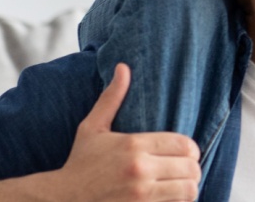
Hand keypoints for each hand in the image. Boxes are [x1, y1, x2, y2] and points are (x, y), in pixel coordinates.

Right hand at [52, 62, 201, 200]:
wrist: (62, 200)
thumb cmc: (80, 163)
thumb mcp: (92, 128)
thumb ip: (112, 98)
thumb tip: (123, 67)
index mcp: (134, 145)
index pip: (183, 144)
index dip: (191, 148)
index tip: (186, 152)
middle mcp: (140, 170)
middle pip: (191, 167)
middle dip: (192, 168)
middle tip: (186, 169)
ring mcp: (142, 195)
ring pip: (188, 189)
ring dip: (189, 186)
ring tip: (182, 184)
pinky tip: (171, 197)